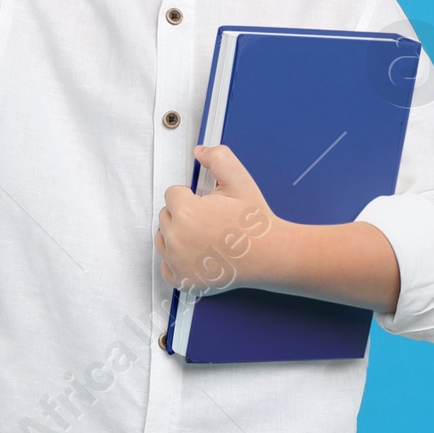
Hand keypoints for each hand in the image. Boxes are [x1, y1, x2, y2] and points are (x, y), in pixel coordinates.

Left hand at [155, 145, 278, 292]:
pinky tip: (197, 254)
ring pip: (162, 239)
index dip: (192, 196)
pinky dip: (176, 261)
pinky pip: (165, 266)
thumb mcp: (240, 181)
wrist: (270, 255)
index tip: (208, 205)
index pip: (172, 194)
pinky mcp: (182, 280)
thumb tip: (200, 152)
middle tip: (209, 221)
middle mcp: (177, 239)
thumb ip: (218, 159)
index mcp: (186, 213)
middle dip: (183, 214)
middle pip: (165, 216)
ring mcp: (177, 263)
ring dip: (177, 235)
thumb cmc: (255, 224)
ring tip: (204, 236)